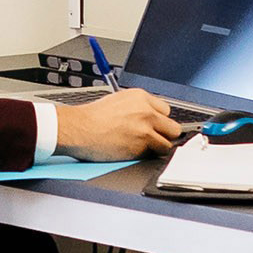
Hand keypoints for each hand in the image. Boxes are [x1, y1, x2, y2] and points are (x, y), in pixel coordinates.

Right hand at [59, 88, 188, 161]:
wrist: (79, 128)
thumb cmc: (91, 118)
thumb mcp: (117, 101)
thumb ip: (137, 108)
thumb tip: (149, 118)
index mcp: (140, 97)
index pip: (165, 110)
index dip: (159, 121)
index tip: (153, 127)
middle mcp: (146, 110)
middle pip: (173, 126)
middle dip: (163, 134)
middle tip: (151, 139)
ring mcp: (146, 127)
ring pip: (167, 142)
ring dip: (157, 147)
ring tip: (142, 148)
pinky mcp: (142, 143)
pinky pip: (156, 153)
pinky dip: (148, 155)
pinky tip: (134, 152)